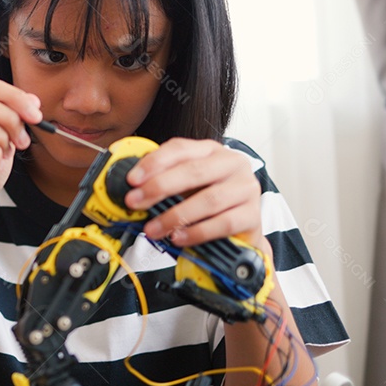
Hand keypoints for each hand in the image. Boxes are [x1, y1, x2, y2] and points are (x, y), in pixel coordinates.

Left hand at [122, 137, 263, 249]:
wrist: (239, 229)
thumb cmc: (206, 202)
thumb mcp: (184, 185)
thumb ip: (162, 181)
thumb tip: (131, 189)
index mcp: (211, 150)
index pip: (180, 148)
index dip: (154, 162)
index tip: (132, 179)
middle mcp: (232, 164)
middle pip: (194, 171)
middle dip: (159, 187)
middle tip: (135, 202)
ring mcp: (246, 188)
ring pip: (208, 200)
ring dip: (174, 216)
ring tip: (152, 229)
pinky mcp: (253, 214)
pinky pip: (223, 223)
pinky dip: (196, 232)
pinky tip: (178, 238)